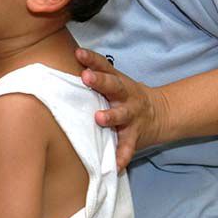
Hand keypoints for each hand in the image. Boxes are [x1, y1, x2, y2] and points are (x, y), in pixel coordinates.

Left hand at [76, 48, 169, 168]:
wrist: (161, 114)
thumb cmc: (124, 97)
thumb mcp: (114, 84)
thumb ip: (94, 77)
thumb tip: (56, 69)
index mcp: (117, 82)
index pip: (104, 66)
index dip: (91, 59)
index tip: (78, 53)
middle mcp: (125, 96)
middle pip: (113, 86)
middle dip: (100, 81)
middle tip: (86, 77)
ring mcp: (132, 115)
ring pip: (121, 114)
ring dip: (111, 116)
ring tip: (99, 118)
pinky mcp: (135, 135)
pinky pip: (128, 146)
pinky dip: (123, 155)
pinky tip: (116, 164)